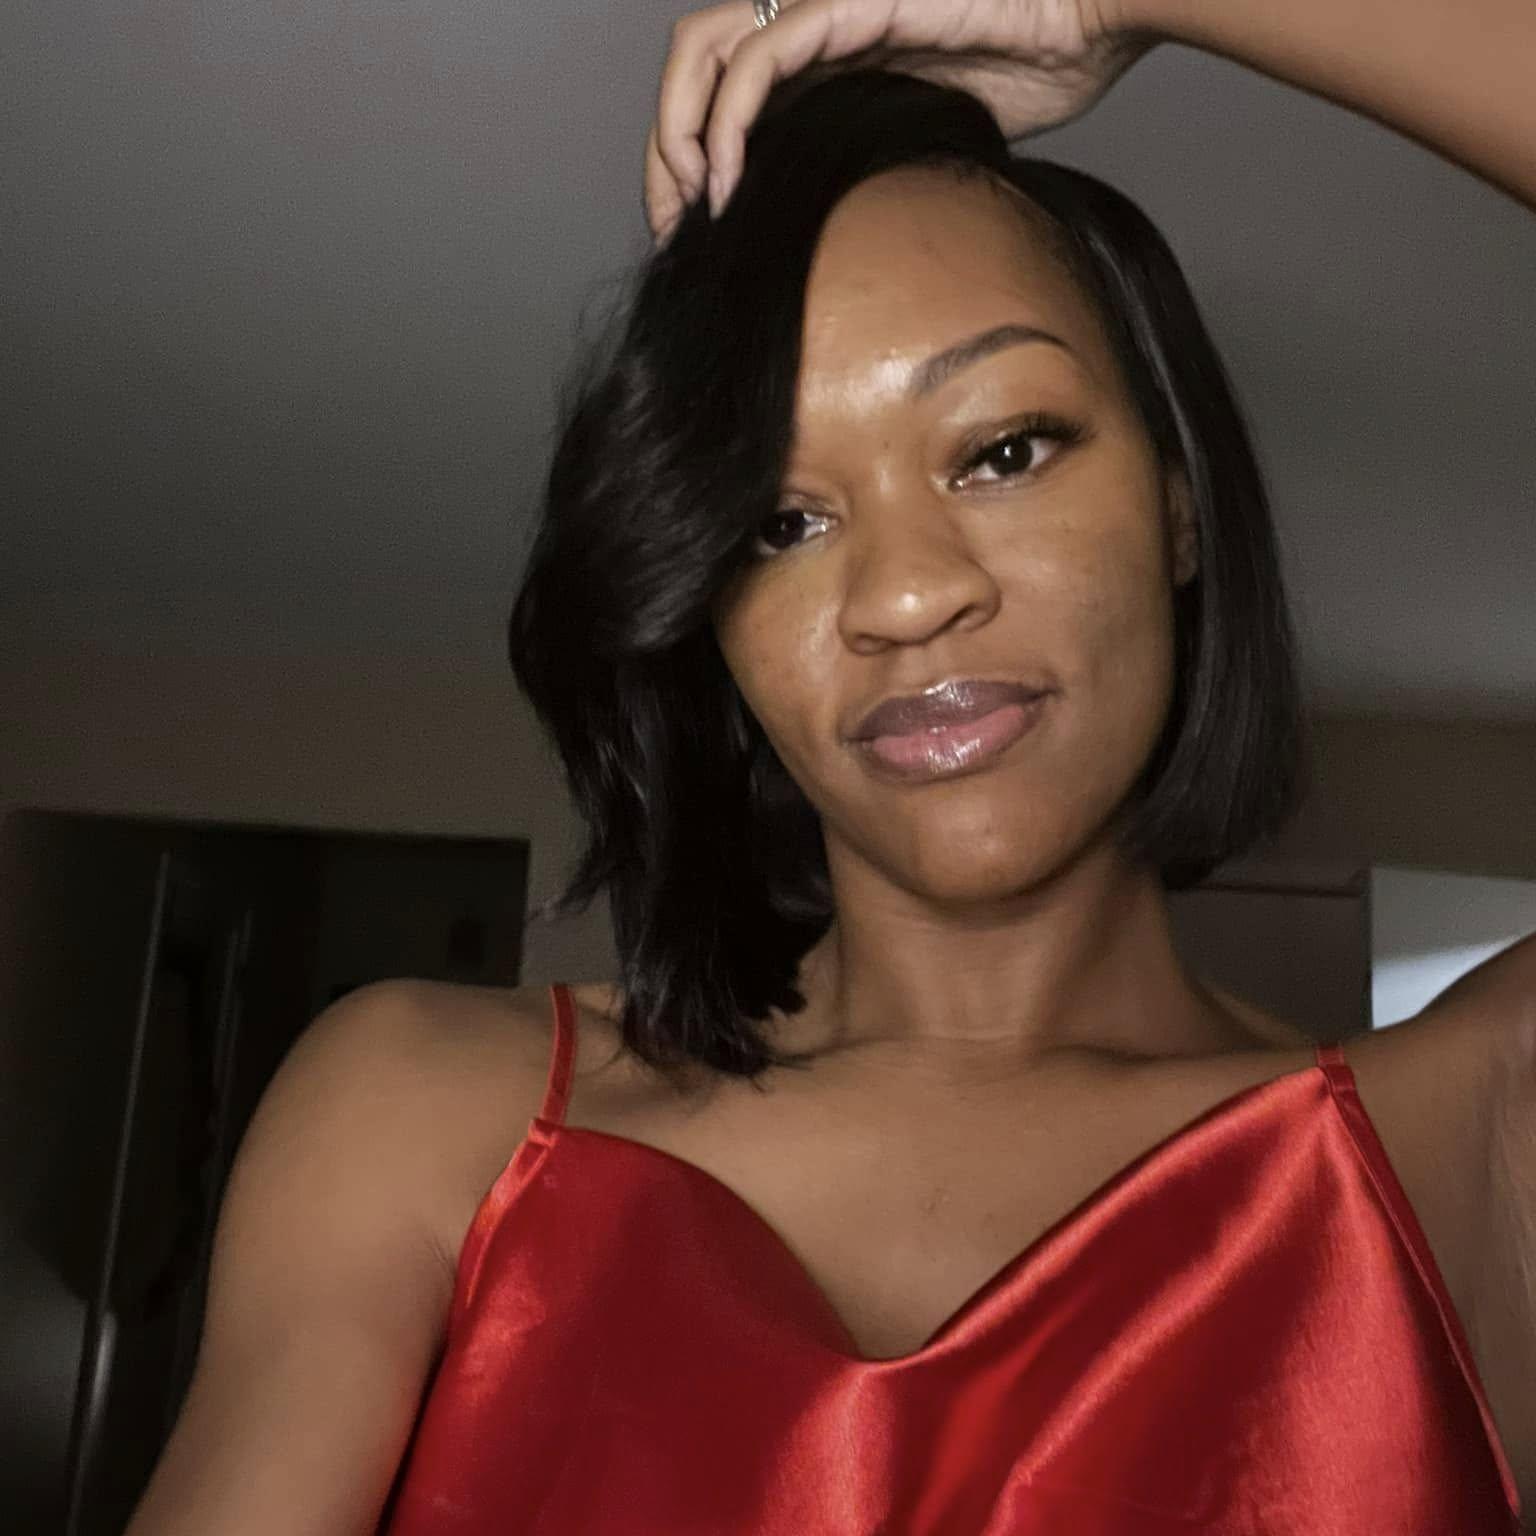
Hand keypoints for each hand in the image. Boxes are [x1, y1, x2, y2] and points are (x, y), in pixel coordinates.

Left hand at [644, 0, 1158, 240]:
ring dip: (679, 141)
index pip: (720, 102)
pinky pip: (759, 61)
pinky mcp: (844, 3)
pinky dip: (727, 125)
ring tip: (692, 211)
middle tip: (674, 233)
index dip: (691, 166)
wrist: (1088, 16)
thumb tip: (849, 254)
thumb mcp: (929, 147)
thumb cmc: (1033, 68)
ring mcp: (820, 6)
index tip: (696, 239)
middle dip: (664, 159)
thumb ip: (873, 177)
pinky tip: (726, 183)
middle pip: (692, 76)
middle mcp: (807, 25)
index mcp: (820, 58)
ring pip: (703, 58)